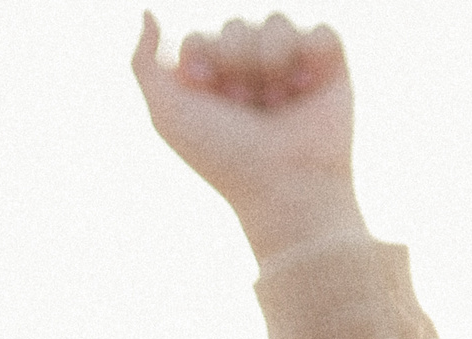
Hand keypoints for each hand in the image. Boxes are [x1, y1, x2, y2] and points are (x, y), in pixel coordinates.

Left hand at [134, 11, 365, 260]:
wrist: (286, 187)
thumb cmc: (226, 157)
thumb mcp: (168, 115)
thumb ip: (143, 64)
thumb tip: (149, 13)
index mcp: (211, 81)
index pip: (198, 39)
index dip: (202, 68)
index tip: (211, 104)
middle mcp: (249, 68)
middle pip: (234, 26)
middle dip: (237, 65)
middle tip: (247, 109)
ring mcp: (290, 63)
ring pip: (275, 20)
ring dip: (271, 64)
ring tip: (278, 105)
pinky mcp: (329, 62)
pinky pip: (318, 29)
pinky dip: (310, 57)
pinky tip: (307, 91)